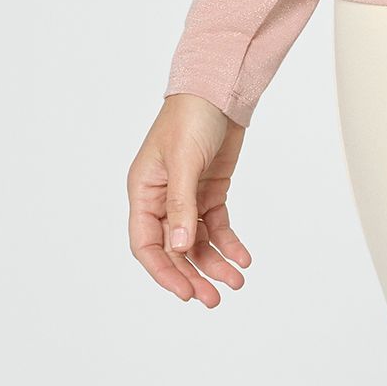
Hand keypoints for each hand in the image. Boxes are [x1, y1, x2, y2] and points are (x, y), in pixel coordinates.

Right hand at [128, 93, 251, 305]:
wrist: (220, 87)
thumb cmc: (191, 116)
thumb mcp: (184, 160)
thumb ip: (181, 205)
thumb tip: (181, 248)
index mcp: (143, 191)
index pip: (146, 244)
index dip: (163, 271)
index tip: (184, 293)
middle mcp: (162, 198)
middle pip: (174, 249)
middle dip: (193, 274)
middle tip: (214, 298)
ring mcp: (187, 196)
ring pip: (197, 241)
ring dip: (214, 263)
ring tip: (236, 282)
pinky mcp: (211, 190)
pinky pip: (217, 225)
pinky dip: (229, 243)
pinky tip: (243, 257)